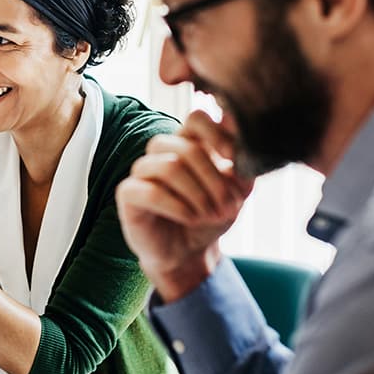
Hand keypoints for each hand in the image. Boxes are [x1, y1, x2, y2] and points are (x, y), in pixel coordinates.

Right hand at [116, 110, 253, 301]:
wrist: (188, 254)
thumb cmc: (210, 217)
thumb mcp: (237, 192)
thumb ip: (242, 163)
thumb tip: (245, 132)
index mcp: (188, 143)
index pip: (196, 119)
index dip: (216, 134)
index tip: (233, 159)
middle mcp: (162, 152)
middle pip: (186, 147)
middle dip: (213, 180)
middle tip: (228, 206)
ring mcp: (142, 171)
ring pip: (169, 166)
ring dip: (197, 195)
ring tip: (209, 215)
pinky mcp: (128, 194)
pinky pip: (150, 191)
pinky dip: (177, 207)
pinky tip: (190, 219)